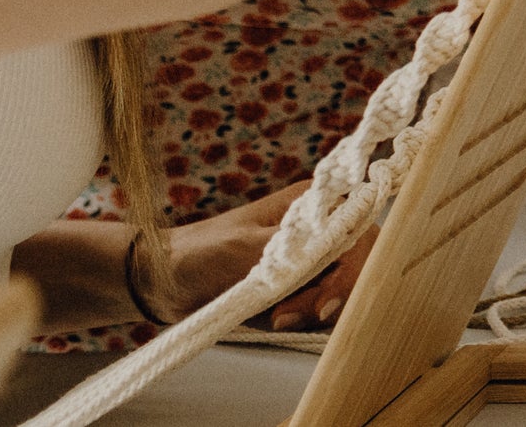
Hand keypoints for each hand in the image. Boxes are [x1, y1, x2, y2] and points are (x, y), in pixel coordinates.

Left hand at [154, 183, 370, 331]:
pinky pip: (320, 308)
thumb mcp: (246, 248)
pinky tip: (274, 320)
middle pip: (360, 265)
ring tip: (274, 318)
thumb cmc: (202, 251)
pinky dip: (302, 320)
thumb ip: (294, 256)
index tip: (323, 303)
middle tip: (287, 317)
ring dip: (313, 312)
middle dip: (333, 296)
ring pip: (343, 291)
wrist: (163, 282)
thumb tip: (336, 266)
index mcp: (315, 204)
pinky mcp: (299, 288)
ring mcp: (312, 260)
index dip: (354, 268)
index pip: (362, 232)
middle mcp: (322, 230)